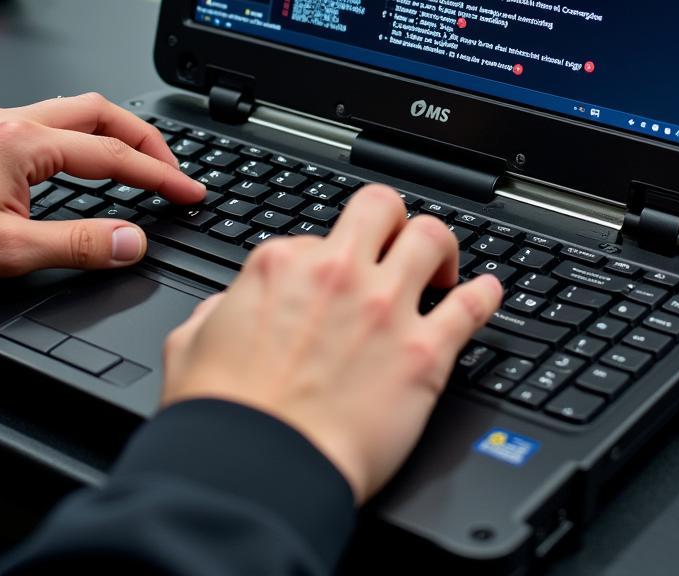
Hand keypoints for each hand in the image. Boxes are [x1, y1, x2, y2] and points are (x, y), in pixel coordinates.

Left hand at [0, 92, 204, 290]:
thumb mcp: (6, 252)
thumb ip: (79, 244)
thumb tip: (133, 241)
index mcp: (22, 143)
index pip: (112, 155)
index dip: (159, 175)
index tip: (189, 191)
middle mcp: (10, 124)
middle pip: (100, 112)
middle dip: (145, 139)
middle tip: (173, 169)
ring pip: (74, 113)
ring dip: (114, 134)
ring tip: (140, 162)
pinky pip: (49, 124)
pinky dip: (84, 138)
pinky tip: (85, 161)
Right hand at [161, 184, 501, 503]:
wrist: (258, 471)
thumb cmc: (224, 416)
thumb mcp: (191, 342)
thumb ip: (218, 310)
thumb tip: (232, 304)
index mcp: (282, 265)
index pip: (315, 237)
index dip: (324, 260)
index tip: (330, 281)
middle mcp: (338, 273)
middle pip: (382, 207)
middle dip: (392, 220)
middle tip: (396, 243)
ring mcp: (385, 308)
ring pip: (432, 237)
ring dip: (441, 247)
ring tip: (443, 266)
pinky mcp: (423, 353)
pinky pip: (470, 307)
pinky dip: (484, 295)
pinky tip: (488, 292)